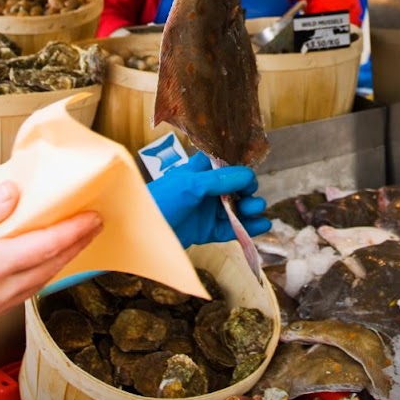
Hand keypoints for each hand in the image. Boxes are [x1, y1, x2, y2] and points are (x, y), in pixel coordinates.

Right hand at [0, 181, 102, 332]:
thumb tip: (12, 193)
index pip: (47, 246)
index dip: (75, 231)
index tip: (94, 217)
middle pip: (51, 266)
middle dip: (77, 245)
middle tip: (94, 225)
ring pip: (40, 282)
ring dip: (62, 261)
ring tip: (75, 242)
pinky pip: (24, 292)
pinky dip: (42, 274)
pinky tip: (41, 265)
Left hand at [147, 152, 270, 247]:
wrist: (138, 234)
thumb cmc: (159, 201)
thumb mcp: (189, 185)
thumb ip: (219, 179)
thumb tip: (247, 174)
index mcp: (198, 171)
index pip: (224, 165)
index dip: (239, 169)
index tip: (249, 176)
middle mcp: (204, 189)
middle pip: (234, 188)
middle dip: (247, 191)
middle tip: (251, 197)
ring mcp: (205, 211)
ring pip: (235, 208)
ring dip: (249, 209)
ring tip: (257, 210)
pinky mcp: (206, 231)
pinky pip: (231, 228)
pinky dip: (246, 228)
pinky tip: (261, 227)